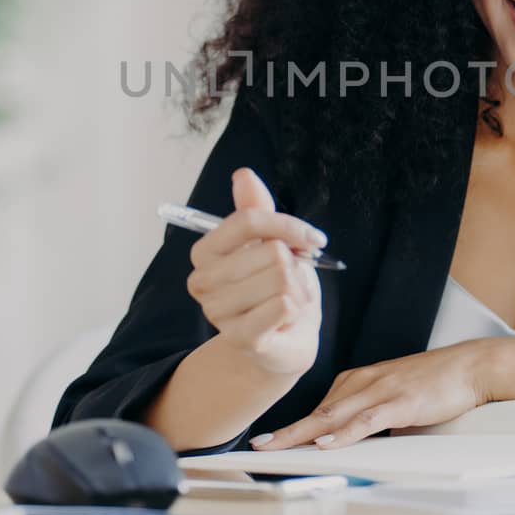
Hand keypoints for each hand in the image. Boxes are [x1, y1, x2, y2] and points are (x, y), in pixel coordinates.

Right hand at [185, 168, 325, 376]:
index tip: (312, 238)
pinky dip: (298, 308)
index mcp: (204, 252)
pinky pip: (283, 305)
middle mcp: (202, 282)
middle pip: (272, 252)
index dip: (288, 226)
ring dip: (300, 289)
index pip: (248, 221)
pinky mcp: (241, 339)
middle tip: (294, 280)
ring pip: (282, 278)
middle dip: (297, 264)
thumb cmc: (274, 287)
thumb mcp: (268, 243)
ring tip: (290, 300)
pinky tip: (288, 317)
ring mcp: (217, 313)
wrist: (283, 340)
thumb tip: (243, 174)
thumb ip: (255, 210)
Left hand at [252, 339, 501, 450]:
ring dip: (303, 433)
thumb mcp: (394, 400)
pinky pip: (367, 420)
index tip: (268, 441)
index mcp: (359, 381)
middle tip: (258, 447)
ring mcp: (381, 391)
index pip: (319, 408)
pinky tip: (327, 443)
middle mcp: (363, 383)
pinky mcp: (401, 402)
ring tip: (277, 447)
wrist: (470, 365)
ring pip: (335, 416)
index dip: (292, 426)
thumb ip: (371, 418)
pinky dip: (345, 433)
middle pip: (318, 413)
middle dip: (286, 432)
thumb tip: (351, 443)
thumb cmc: (434, 383)